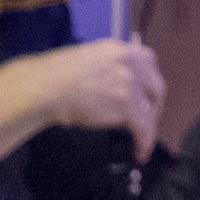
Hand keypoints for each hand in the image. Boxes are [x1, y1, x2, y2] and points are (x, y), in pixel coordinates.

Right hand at [23, 39, 165, 161]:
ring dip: (149, 127)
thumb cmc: (54, 78)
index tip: (148, 95)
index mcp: (119, 49)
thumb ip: (109, 69)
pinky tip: (140, 150)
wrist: (44, 87)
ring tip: (142, 140)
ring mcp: (128, 81)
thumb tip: (117, 87)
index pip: (148, 62)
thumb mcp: (88, 61)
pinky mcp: (125, 103)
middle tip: (147, 121)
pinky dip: (145, 141)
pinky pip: (144, 126)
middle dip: (154, 106)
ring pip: (151, 109)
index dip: (149, 82)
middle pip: (156, 86)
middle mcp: (128, 62)